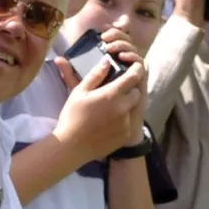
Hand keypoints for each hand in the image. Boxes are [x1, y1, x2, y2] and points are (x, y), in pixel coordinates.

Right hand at [52, 30, 146, 158]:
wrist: (72, 146)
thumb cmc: (73, 117)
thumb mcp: (80, 92)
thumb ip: (96, 75)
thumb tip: (107, 62)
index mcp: (112, 94)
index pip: (134, 76)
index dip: (136, 69)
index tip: (134, 66)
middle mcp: (124, 107)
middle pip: (136, 92)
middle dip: (130, 88)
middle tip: (116, 90)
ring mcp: (127, 122)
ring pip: (133, 107)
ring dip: (126, 103)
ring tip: (111, 106)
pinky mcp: (126, 134)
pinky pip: (130, 121)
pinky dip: (123, 118)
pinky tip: (108, 121)